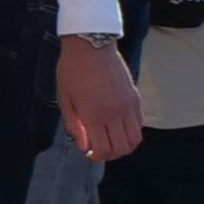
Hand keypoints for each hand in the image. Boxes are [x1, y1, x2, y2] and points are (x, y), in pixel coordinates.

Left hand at [56, 33, 143, 162]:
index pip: (104, 148)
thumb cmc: (72, 70)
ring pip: (135, 139)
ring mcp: (128, 106)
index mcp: (94, 114)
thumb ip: (74, 125)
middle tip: (100, 149)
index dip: (97, 156)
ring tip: (111, 140)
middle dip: (111, 154)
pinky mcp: (136, 98)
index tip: (90, 153)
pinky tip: (118, 126)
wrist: (91, 46)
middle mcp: (115, 113)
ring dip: (124, 146)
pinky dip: (131, 132)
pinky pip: (139, 124)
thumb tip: (84, 146)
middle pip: (122, 148)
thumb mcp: (65, 98)